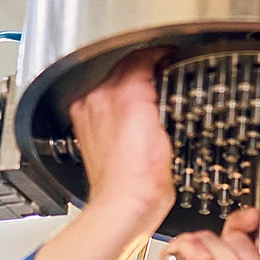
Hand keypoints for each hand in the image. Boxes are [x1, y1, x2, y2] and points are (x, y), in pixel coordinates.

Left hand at [72, 48, 173, 226]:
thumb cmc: (142, 178)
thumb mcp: (161, 124)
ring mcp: (89, 114)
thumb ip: (154, 87)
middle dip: (145, 67)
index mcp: (115, 92)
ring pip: (113, 84)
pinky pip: (105, 104)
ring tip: (152, 95)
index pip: (138, 57)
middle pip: (122, 67)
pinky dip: (120, 104)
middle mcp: (96, 99)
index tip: (172, 55)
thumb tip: (156, 65)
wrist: (125, 205)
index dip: (159, 54)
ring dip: (131, 85)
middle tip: (166, 72)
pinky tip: (135, 117)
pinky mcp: (88, 130)